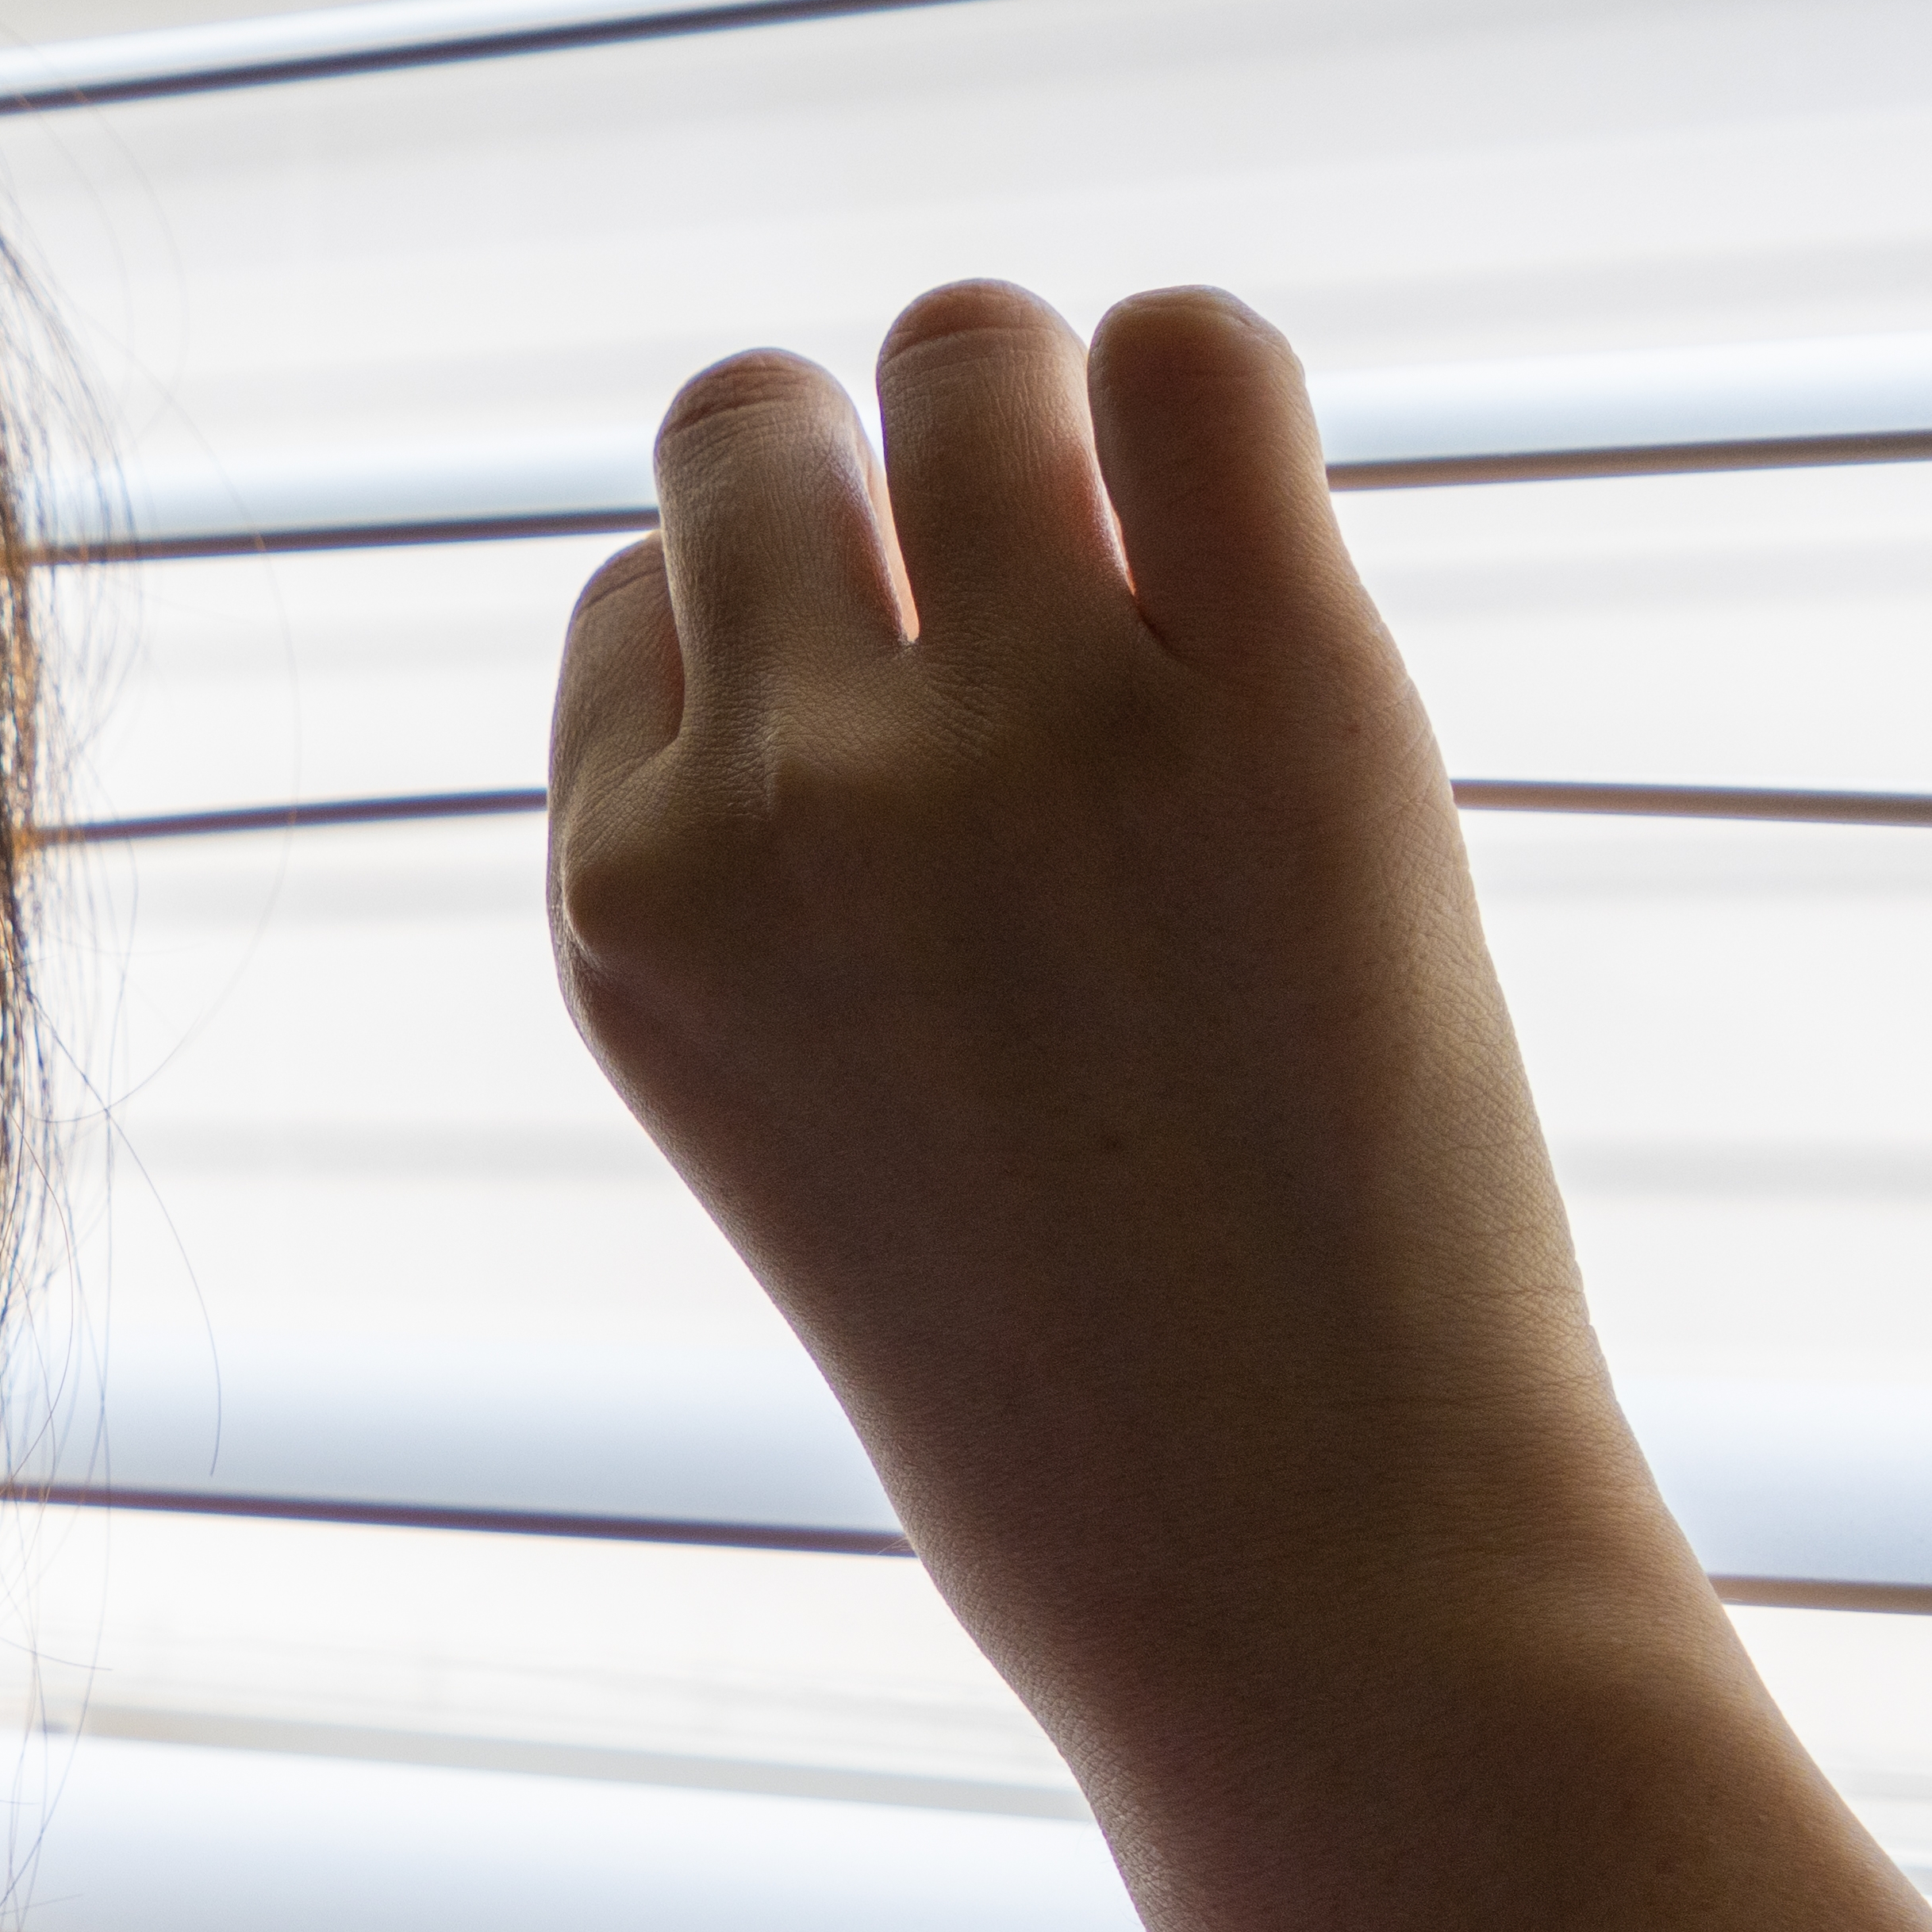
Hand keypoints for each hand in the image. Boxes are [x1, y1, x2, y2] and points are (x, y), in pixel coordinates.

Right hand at [543, 280, 1931, 1931]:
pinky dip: (1207, 392)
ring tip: (1148, 558)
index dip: (778, 648)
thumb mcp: (792, 1127)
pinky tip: (1246, 518)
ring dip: (1042, 409)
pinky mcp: (1277, 691)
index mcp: (623, 905)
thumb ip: (769, 888)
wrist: (1308, 1586)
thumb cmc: (1062, 1401)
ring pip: (964, 346)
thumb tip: (861, 602)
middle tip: (1023, 613)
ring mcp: (1021, 730)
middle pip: (750, 422)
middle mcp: (779, 789)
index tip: (901, 750)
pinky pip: (1194, 355)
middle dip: (874, 477)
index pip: (633, 602)